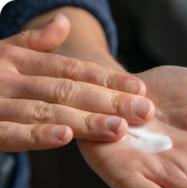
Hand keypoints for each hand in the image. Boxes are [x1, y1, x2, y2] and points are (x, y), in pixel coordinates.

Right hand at [0, 14, 154, 151]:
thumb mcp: (5, 51)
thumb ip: (35, 41)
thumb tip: (63, 22)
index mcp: (23, 60)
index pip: (76, 69)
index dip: (109, 78)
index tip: (139, 88)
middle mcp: (14, 77)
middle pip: (71, 89)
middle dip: (109, 101)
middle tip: (143, 111)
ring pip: (49, 109)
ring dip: (85, 120)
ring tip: (118, 128)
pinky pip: (12, 133)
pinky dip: (37, 134)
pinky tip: (65, 136)